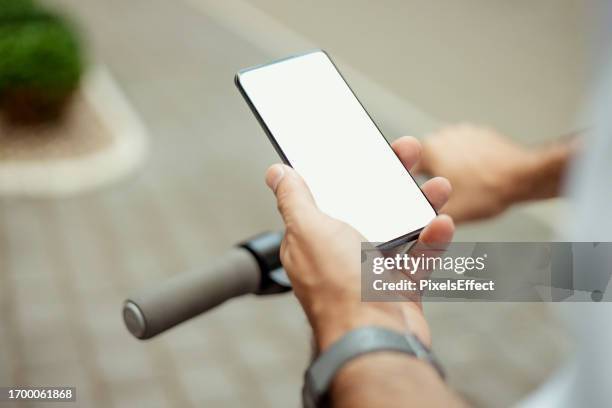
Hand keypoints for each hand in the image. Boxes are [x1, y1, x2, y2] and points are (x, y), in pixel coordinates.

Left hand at [265, 137, 452, 350]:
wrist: (374, 340)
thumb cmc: (338, 286)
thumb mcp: (309, 230)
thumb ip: (294, 199)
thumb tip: (276, 173)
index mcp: (315, 236)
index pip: (329, 192)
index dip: (345, 167)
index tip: (364, 145)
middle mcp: (342, 252)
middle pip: (367, 204)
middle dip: (389, 176)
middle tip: (408, 150)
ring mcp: (372, 270)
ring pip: (399, 227)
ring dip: (419, 204)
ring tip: (439, 186)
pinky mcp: (399, 287)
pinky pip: (419, 257)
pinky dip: (432, 241)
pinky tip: (442, 225)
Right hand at [414, 123, 538, 222]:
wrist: (525, 176)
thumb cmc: (488, 192)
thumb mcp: (450, 213)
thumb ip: (424, 217)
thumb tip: (412, 223)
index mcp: (428, 150)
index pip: (406, 168)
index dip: (411, 186)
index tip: (421, 197)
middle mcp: (442, 135)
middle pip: (426, 162)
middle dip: (432, 178)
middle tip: (448, 196)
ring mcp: (463, 132)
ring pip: (446, 156)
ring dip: (450, 170)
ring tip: (466, 188)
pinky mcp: (480, 135)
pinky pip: (465, 151)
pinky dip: (467, 163)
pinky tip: (477, 179)